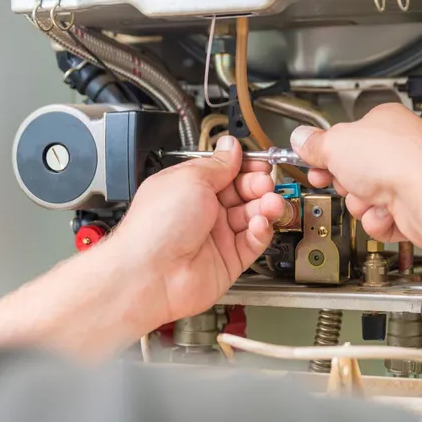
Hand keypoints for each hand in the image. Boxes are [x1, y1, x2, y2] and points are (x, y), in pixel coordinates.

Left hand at [112, 136, 284, 323]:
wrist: (150, 274)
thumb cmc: (156, 227)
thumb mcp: (190, 179)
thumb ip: (218, 164)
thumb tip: (231, 147)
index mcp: (188, 188)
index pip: (225, 172)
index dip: (245, 167)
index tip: (260, 163)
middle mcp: (202, 212)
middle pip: (242, 193)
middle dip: (258, 185)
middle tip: (265, 183)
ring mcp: (215, 237)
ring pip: (251, 217)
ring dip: (265, 207)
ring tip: (270, 203)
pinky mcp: (228, 261)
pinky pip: (253, 242)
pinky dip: (261, 231)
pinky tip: (260, 224)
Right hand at [290, 103, 421, 250]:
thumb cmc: (395, 160)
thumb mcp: (335, 144)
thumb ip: (314, 144)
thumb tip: (300, 138)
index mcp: (383, 122)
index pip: (346, 137)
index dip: (326, 153)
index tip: (313, 161)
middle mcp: (399, 149)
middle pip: (353, 172)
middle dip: (344, 183)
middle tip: (344, 180)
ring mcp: (408, 179)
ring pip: (364, 200)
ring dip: (360, 204)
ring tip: (371, 197)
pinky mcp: (413, 209)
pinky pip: (380, 220)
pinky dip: (378, 221)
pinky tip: (386, 213)